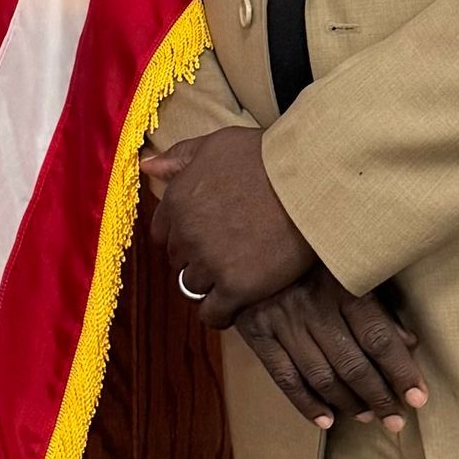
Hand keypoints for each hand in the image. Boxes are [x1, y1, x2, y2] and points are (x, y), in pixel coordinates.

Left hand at [142, 127, 314, 325]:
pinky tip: (234, 305)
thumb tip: (147, 166)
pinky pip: (213, 314)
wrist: (311, 184)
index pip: (163, 232)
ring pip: (194, 287)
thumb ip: (181, 157)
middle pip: (179, 260)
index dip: (183, 235)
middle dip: (197, 258)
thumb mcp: (218, 145)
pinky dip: (220, 313)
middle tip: (227, 253)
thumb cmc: (268, 158)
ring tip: (236, 275)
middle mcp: (187, 234)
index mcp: (178, 200)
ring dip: (210, 283)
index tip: (203, 235)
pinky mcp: (236, 288)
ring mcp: (210, 264)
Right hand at [236, 272, 426, 432]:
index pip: (378, 338)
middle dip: (378, 397)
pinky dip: (305, 403)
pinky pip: (284, 377)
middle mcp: (312, 306)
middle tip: (396, 420)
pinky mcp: (256, 332)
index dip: (400, 371)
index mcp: (341, 285)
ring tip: (367, 418)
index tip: (418, 397)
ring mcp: (281, 321)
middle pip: (352, 363)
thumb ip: (378, 305)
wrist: (247, 237)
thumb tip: (409, 343)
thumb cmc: (310, 255)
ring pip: (320, 375)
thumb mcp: (347, 268)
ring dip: (347, 403)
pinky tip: (325, 420)